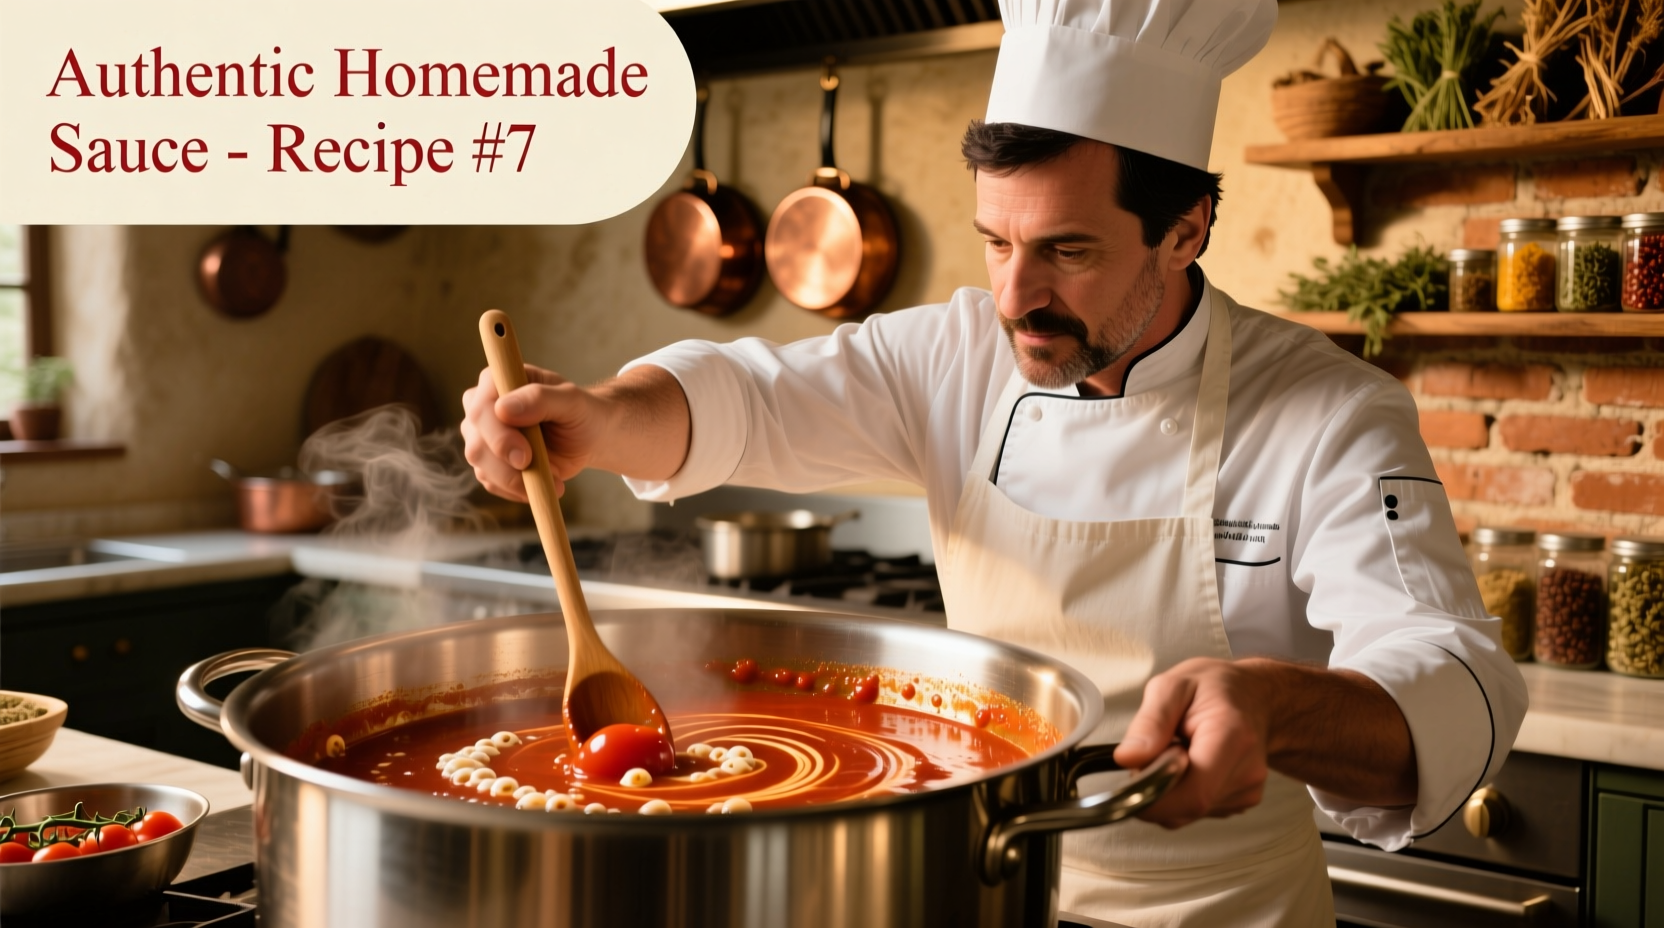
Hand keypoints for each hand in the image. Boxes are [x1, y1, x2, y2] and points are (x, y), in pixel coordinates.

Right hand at [461, 365, 608, 501]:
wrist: (588, 438)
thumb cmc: (580, 412)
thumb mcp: (570, 400)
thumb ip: (540, 399)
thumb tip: (503, 409)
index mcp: (497, 381)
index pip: (480, 407)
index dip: (498, 435)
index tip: (524, 456)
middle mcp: (482, 407)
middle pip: (476, 441)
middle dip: (506, 464)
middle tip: (543, 473)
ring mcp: (481, 436)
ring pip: (481, 465)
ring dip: (515, 480)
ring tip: (554, 480)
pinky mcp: (488, 461)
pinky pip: (491, 482)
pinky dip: (517, 489)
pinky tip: (543, 483)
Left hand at [1112, 657, 1272, 828]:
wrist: (1257, 697)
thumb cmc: (1217, 688)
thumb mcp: (1173, 685)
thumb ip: (1150, 722)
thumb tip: (1128, 758)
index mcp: (1231, 737)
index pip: (1194, 794)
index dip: (1154, 797)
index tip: (1131, 780)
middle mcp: (1246, 771)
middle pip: (1187, 807)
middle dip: (1155, 789)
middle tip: (1154, 753)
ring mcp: (1247, 790)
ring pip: (1187, 813)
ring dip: (1168, 790)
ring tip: (1178, 752)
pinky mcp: (1242, 801)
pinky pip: (1197, 811)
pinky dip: (1182, 792)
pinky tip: (1191, 764)